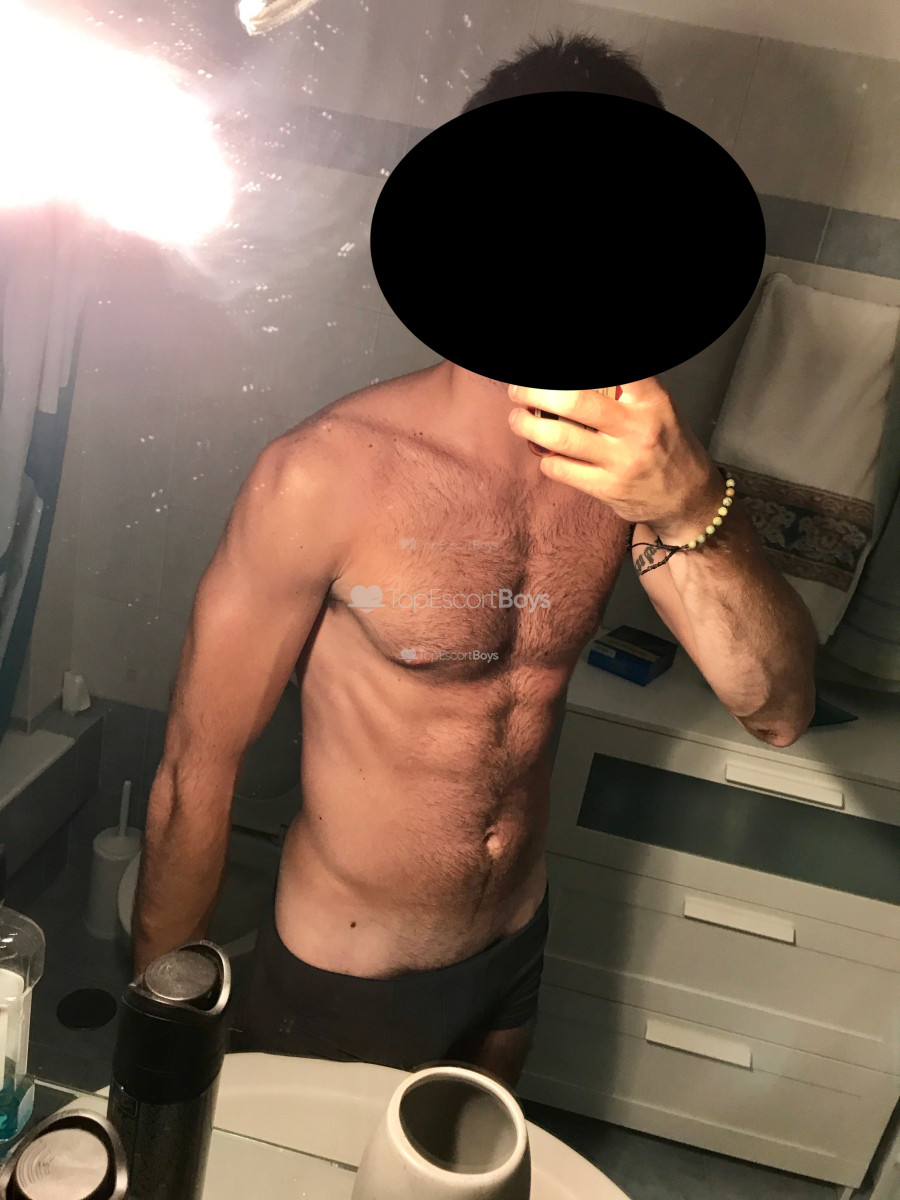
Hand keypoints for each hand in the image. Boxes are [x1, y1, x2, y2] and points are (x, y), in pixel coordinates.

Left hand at [507, 376, 722, 537]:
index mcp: (651, 401)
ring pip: (560, 438)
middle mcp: (637, 428)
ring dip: (529, 426)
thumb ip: (624, 392)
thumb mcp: (657, 409)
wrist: (687, 498)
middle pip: (575, 401)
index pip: (619, 372)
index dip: (575, 369)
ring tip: (518, 418)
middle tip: (519, 390)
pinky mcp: (607, 489)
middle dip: (536, 392)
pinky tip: (545, 453)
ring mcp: (621, 461)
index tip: (554, 372)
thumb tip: (568, 385)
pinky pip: (560, 469)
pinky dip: (545, 458)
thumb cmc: (665, 445)